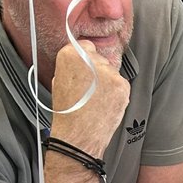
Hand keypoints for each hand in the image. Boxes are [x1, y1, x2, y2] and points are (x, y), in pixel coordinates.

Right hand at [49, 41, 128, 157]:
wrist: (79, 135)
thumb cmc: (68, 112)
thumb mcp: (60, 81)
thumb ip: (72, 67)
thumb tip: (83, 63)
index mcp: (70, 55)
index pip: (86, 47)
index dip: (87, 60)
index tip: (88, 70)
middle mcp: (90, 59)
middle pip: (101, 59)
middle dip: (99, 72)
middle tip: (92, 90)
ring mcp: (108, 72)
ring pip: (112, 72)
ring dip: (109, 83)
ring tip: (98, 100)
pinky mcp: (121, 85)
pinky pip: (122, 84)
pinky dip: (117, 93)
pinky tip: (107, 103)